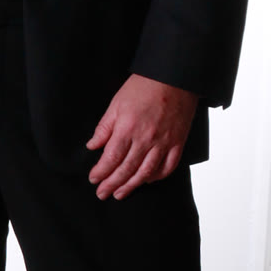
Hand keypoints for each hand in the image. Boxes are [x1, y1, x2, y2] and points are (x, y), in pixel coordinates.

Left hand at [87, 75, 196, 199]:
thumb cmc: (143, 87)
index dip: (101, 172)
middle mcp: (146, 139)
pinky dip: (157, 176)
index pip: (111, 158)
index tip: (93, 179)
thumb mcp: (116, 104)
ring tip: (120, 194)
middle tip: (102, 194)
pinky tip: (147, 180)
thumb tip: (92, 146)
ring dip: (132, 185)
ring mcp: (164, 142)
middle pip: (127, 169)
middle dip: (112, 183)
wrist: (174, 77)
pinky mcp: (178, 142)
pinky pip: (168, 166)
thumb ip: (104, 128)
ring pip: (146, 172)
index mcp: (128, 128)